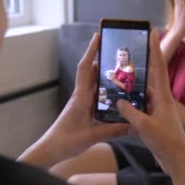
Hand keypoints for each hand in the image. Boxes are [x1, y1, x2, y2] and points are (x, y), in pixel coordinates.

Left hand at [18, 33, 127, 168]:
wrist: (51, 149)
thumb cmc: (66, 140)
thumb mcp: (93, 135)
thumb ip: (114, 129)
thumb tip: (133, 123)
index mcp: (81, 96)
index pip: (86, 68)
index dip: (91, 50)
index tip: (98, 36)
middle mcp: (81, 96)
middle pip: (92, 72)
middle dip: (103, 59)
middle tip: (119, 52)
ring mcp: (81, 102)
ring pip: (94, 83)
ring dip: (105, 75)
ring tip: (123, 70)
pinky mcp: (83, 110)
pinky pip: (96, 95)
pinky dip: (105, 91)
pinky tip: (116, 95)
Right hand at [117, 30, 184, 184]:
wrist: (178, 162)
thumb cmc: (167, 142)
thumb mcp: (145, 126)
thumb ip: (130, 112)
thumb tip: (119, 101)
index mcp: (163, 96)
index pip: (158, 67)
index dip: (154, 48)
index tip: (152, 32)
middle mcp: (160, 100)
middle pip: (148, 77)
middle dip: (139, 65)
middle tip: (127, 52)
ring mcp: (157, 110)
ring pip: (140, 95)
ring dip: (130, 89)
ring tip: (116, 79)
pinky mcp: (152, 121)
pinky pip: (138, 109)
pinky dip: (129, 107)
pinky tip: (117, 106)